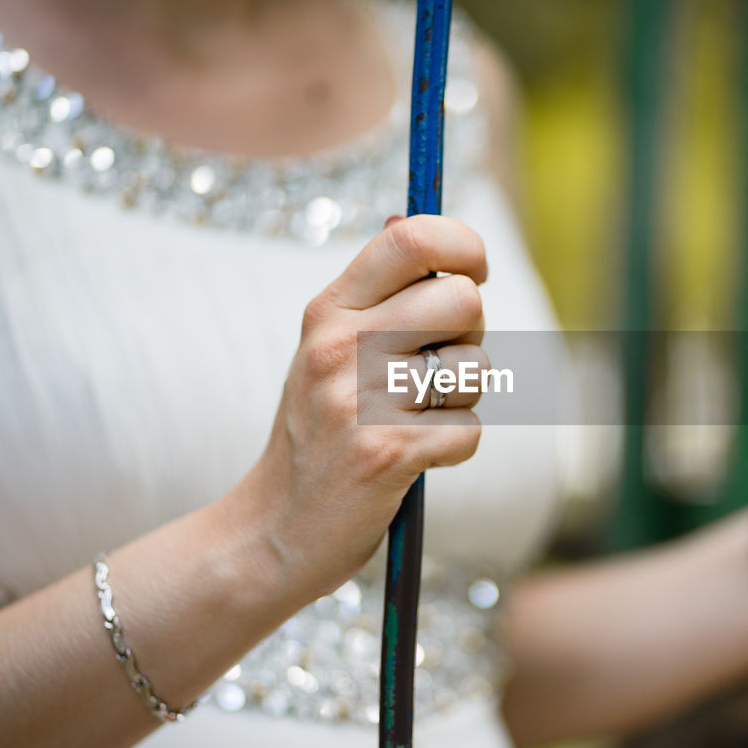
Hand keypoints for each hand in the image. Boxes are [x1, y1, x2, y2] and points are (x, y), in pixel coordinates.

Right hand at [230, 216, 489, 598]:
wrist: (272, 531)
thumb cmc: (321, 435)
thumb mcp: (327, 353)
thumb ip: (375, 296)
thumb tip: (407, 217)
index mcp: (328, 311)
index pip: (409, 237)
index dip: (463, 246)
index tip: (475, 272)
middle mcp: (339, 345)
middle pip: (463, 299)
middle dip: (473, 335)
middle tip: (440, 368)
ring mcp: (360, 398)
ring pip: (475, 367)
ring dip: (464, 399)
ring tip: (417, 418)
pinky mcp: (386, 452)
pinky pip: (470, 429)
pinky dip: (455, 447)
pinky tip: (415, 458)